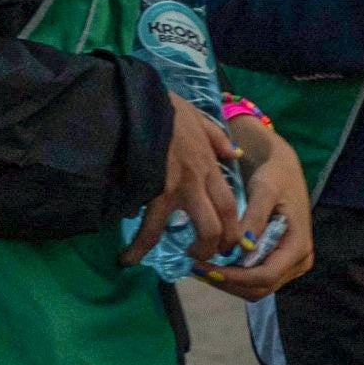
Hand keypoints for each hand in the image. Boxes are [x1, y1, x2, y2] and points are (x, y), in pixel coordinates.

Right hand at [122, 96, 240, 267]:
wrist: (141, 102)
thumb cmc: (167, 110)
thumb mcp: (200, 119)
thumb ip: (218, 140)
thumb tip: (235, 154)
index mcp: (210, 165)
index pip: (230, 205)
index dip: (231, 230)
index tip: (224, 245)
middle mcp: (199, 180)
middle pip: (218, 225)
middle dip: (212, 249)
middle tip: (199, 258)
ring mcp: (178, 186)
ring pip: (195, 229)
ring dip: (183, 252)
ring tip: (171, 262)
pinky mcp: (153, 188)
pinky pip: (150, 226)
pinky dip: (139, 245)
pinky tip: (128, 257)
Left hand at [202, 118, 312, 300]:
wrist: (282, 168)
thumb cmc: (276, 174)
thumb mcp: (265, 189)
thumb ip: (255, 218)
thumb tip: (243, 247)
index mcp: (298, 246)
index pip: (265, 275)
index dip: (234, 278)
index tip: (205, 268)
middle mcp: (298, 261)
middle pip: (260, 288)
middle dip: (227, 282)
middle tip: (197, 269)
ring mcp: (289, 265)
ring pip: (255, 288)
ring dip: (228, 282)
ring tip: (201, 267)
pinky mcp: (278, 262)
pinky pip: (255, 279)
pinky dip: (233, 275)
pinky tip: (214, 263)